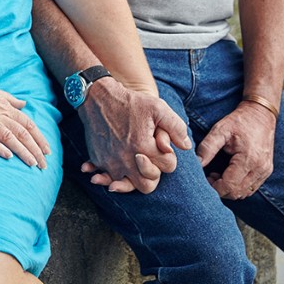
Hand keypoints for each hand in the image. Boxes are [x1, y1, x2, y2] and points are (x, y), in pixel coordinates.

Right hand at [0, 73, 50, 168]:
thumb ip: (10, 99)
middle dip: (35, 150)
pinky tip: (7, 156)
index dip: (39, 139)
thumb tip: (24, 104)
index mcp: (5, 106)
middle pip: (22, 133)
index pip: (28, 124)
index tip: (47, 151)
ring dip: (22, 151)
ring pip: (9, 137)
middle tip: (43, 165)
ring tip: (32, 163)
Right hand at [77, 79, 191, 193]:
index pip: (168, 167)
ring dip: (133, 177)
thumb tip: (186, 146)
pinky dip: (112, 174)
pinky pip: (107, 177)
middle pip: (148, 185)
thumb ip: (176, 127)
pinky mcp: (99, 160)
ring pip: (128, 186)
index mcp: (144, 147)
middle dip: (152, 175)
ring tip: (134, 164)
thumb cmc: (130, 102)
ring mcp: (111, 161)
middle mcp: (127, 159)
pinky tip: (116, 163)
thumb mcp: (158, 107)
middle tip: (150, 160)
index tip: (162, 148)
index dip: (168, 158)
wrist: (97, 97)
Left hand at [196, 101, 275, 198]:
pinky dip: (238, 186)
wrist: (260, 114)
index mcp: (248, 159)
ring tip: (217, 175)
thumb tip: (196, 164)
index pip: (230, 186)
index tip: (204, 178)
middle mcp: (260, 169)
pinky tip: (228, 174)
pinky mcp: (266, 171)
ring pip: (244, 193)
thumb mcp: (220, 130)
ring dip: (229, 189)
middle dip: (220, 189)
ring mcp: (265, 171)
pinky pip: (250, 187)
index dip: (214, 187)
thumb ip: (207, 148)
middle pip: (237, 193)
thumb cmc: (239, 121)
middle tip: (209, 176)